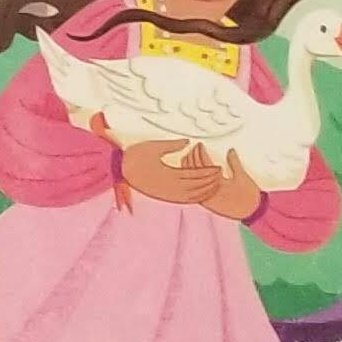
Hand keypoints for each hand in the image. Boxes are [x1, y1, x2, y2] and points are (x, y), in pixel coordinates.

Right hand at [119, 140, 233, 204]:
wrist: (120, 169)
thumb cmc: (135, 156)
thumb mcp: (153, 146)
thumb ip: (172, 145)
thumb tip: (188, 142)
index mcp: (168, 174)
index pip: (194, 174)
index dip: (208, 171)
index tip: (218, 168)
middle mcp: (169, 187)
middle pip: (196, 186)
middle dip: (210, 182)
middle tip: (220, 176)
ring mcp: (166, 193)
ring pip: (191, 195)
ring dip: (204, 191)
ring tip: (214, 186)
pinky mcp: (163, 196)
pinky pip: (182, 199)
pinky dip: (193, 198)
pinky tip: (199, 195)